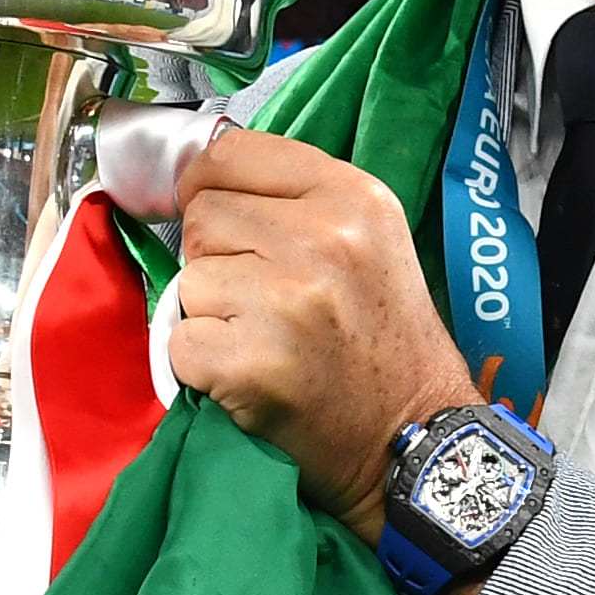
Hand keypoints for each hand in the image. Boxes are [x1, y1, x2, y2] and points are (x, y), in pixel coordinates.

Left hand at [160, 127, 479, 540]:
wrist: (415, 440)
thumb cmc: (385, 345)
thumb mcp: (370, 242)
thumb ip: (296, 201)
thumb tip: (199, 178)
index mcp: (353, 197)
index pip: (230, 153)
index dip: (207, 186)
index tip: (220, 222)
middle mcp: (324, 239)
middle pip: (203, 216)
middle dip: (217, 259)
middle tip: (265, 304)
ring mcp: (285, 302)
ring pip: (188, 280)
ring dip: (210, 316)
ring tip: (265, 342)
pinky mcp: (251, 363)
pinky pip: (179, 341)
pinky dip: (201, 367)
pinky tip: (250, 377)